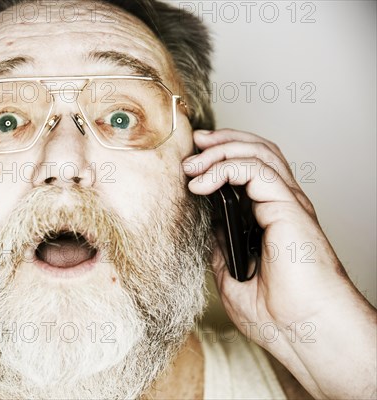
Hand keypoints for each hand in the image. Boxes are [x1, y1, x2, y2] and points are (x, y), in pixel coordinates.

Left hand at [182, 128, 375, 398]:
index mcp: (271, 218)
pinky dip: (226, 168)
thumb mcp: (230, 276)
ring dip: (222, 150)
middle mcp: (282, 205)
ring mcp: (287, 204)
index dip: (222, 158)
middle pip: (257, 151)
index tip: (192, 162)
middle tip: (194, 144)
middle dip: (223, 141)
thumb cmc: (280, 315)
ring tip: (193, 162)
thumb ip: (220, 247)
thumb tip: (204, 228)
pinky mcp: (288, 207)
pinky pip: (256, 170)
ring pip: (259, 153)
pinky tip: (202, 183)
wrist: (305, 333)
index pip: (250, 170)